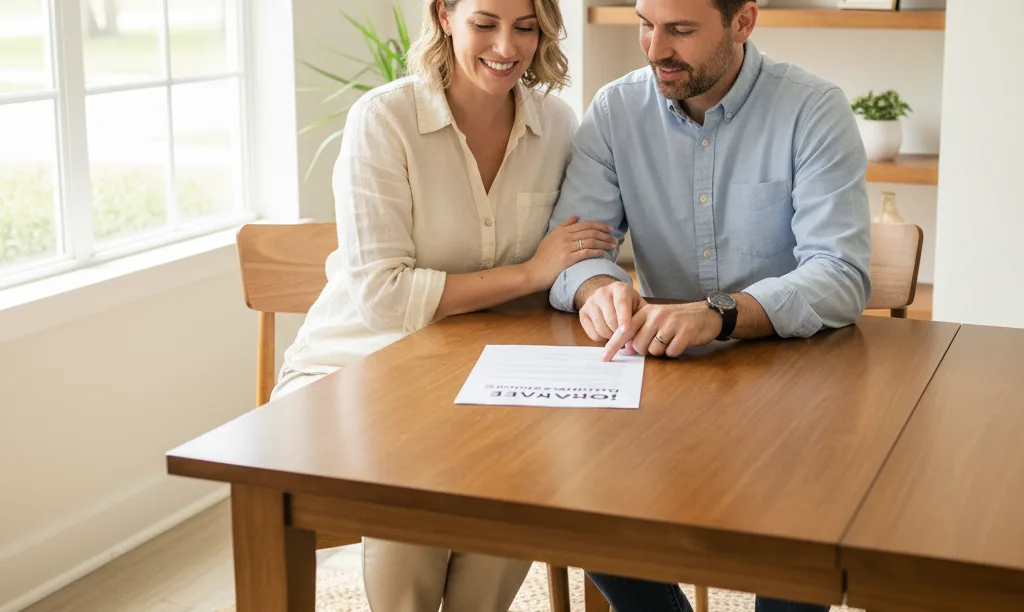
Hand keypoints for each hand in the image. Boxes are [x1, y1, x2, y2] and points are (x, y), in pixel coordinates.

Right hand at [525, 216, 616, 289]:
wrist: (534, 271)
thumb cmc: (542, 256)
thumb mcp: (551, 237)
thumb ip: (564, 226)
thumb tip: (575, 216)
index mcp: (562, 231)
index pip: (586, 224)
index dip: (600, 225)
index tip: (610, 229)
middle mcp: (565, 237)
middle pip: (591, 232)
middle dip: (606, 235)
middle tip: (615, 239)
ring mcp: (567, 248)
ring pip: (591, 241)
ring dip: (604, 243)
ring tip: (613, 246)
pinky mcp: (568, 259)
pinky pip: (585, 253)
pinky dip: (596, 251)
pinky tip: (603, 253)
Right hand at [579, 281, 646, 342]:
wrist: (609, 295)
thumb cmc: (628, 304)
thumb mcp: (639, 307)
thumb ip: (641, 323)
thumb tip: (631, 348)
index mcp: (620, 288)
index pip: (621, 303)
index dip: (623, 318)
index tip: (625, 330)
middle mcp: (602, 292)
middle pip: (610, 319)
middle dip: (619, 332)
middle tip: (625, 334)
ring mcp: (590, 302)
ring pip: (601, 328)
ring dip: (610, 336)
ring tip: (616, 332)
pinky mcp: (582, 312)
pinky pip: (592, 334)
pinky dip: (601, 338)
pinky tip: (607, 331)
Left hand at [602, 302, 722, 360]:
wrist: (705, 315)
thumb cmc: (676, 320)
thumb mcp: (656, 321)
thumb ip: (640, 332)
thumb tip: (628, 349)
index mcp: (645, 312)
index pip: (624, 331)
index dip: (613, 346)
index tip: (604, 358)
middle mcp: (656, 316)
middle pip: (639, 346)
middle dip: (646, 350)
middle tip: (657, 343)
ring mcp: (671, 323)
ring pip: (654, 350)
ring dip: (661, 351)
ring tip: (670, 340)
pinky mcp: (685, 332)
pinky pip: (671, 353)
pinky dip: (674, 352)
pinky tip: (680, 342)